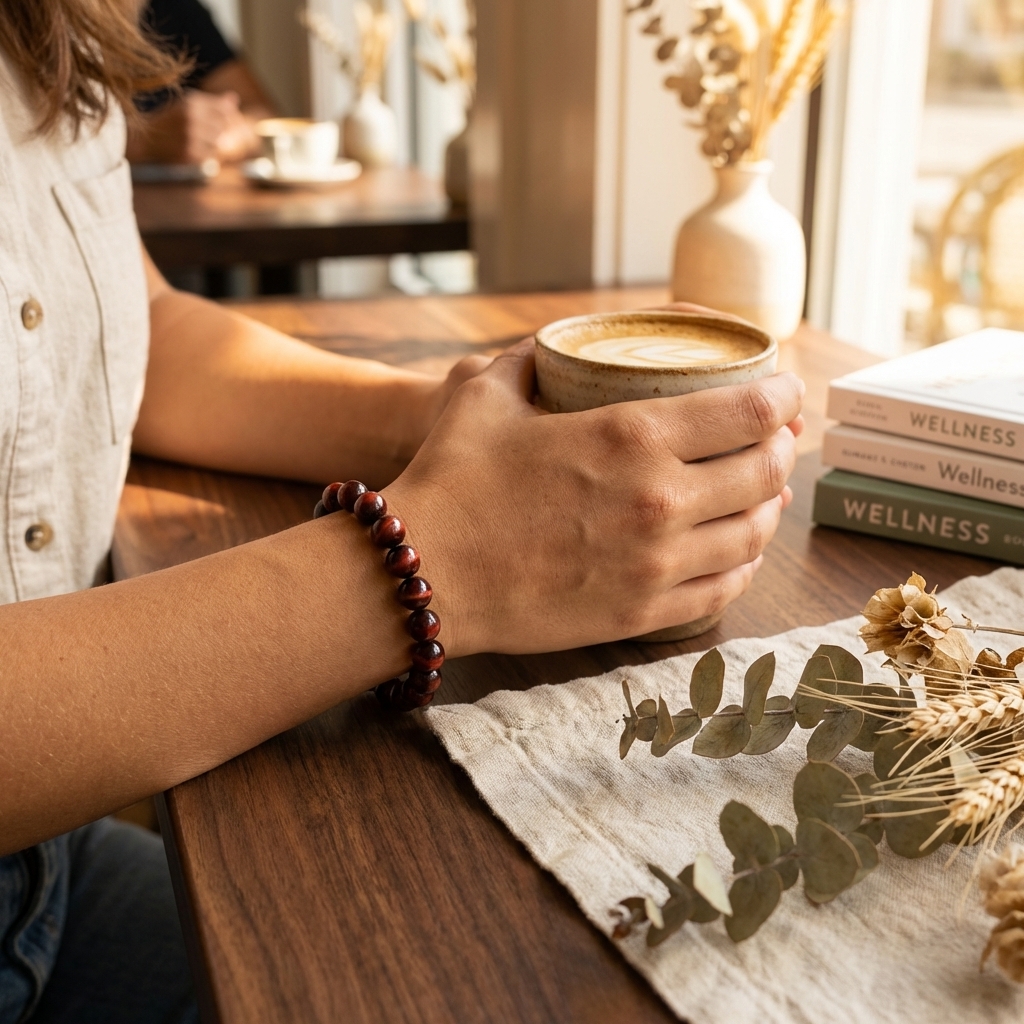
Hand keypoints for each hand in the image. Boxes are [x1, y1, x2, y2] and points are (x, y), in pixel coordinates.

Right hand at [127, 90, 242, 164]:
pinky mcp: (189, 154)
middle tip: (198, 133)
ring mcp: (191, 136)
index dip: (226, 118)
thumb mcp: (187, 106)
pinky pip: (210, 157)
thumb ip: (212, 103)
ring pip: (218, 144)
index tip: (215, 123)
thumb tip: (235, 98)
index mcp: (191, 103)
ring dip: (210, 146)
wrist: (145, 141)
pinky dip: (203, 156)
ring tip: (192, 142)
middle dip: (215, 132)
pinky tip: (190, 151)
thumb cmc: (170, 122)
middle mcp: (191, 117)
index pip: (225, 111)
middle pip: (223, 128)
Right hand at [384, 340, 803, 655]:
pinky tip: (737, 549)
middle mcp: (662, 500)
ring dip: (769, 506)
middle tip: (775, 438)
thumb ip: (525, 362)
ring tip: (761, 493)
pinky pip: (725, 589)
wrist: (425, 575)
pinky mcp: (643, 612)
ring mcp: (658, 564)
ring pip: (754, 533)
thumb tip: (545, 349)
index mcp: (633, 437)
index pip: (751, 412)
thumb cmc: (451, 482)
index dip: (783, 395)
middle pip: (766, 472)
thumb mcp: (484, 397)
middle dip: (782, 448)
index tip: (785, 389)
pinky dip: (744, 563)